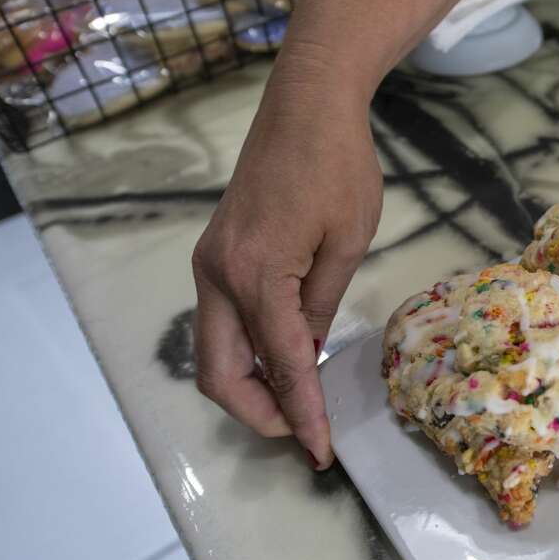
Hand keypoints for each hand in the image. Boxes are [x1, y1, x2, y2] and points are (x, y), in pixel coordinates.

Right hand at [192, 50, 381, 467]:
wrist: (305, 107)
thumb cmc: (339, 167)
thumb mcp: (348, 243)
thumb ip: (322, 306)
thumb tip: (309, 353)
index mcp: (257, 275)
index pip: (282, 365)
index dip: (303, 414)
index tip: (322, 452)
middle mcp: (219, 276)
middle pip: (219, 374)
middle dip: (258, 413)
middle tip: (304, 431)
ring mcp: (210, 265)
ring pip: (214, 352)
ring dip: (249, 386)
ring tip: (297, 403)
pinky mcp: (215, 255)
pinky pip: (223, 323)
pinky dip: (248, 352)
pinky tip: (285, 359)